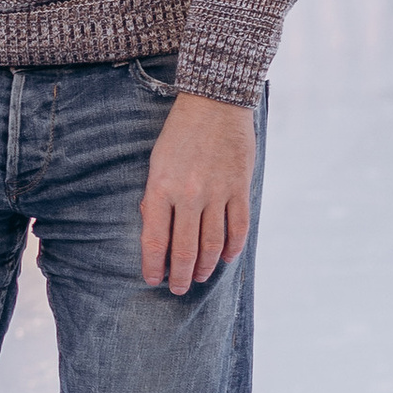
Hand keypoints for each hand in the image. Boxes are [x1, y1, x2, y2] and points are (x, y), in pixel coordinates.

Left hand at [139, 92, 253, 295]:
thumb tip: (156, 233)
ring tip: (198, 277)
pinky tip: (224, 258)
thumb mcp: (156, 163)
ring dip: (204, 267)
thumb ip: (156, 198)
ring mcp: (217, 193)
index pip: (154, 239)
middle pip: (184, 249)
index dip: (153, 265)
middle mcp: (189, 194)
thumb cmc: (179, 134)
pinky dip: (231, 248)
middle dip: (179, 275)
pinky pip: (238, 228)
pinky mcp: (240, 188)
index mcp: (161, 187)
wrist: (214, 103)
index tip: (152, 280)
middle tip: (177, 289)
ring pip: (212, 245)